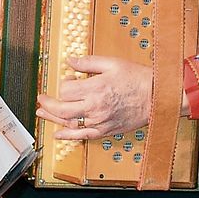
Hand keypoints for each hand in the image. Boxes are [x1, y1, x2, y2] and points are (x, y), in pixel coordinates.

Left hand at [35, 54, 154, 140]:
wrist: (157, 97)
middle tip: (42, 98)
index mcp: (96, 88)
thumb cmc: (138, 79)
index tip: (68, 80)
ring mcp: (99, 121)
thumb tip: (70, 61)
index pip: (66, 90)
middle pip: (62, 108)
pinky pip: (82, 136)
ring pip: (69, 123)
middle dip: (48, 103)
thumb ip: (88, 62)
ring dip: (53, 118)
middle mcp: (95, 107)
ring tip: (42, 113)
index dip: (63, 84)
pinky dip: (68, 136)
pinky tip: (58, 134)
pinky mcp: (105, 130)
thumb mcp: (112, 63)